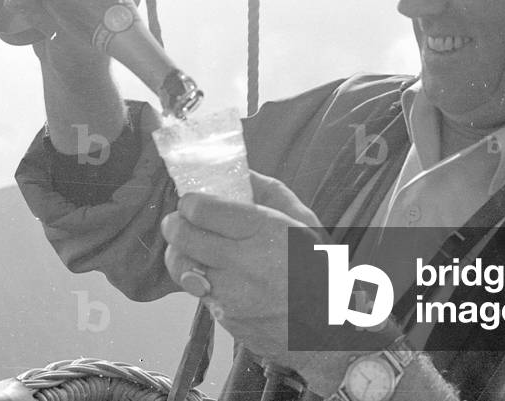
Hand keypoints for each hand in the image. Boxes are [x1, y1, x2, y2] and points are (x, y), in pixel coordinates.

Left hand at [161, 172, 327, 364]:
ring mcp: (232, 295)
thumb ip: (270, 192)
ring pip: (181, 267)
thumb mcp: (305, 222)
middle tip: (180, 221)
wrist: (329, 331)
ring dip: (181, 254)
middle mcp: (244, 263)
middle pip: (182, 235)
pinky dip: (201, 282)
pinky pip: (198, 294)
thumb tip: (241, 173)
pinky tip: (218, 277)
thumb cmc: (321, 271)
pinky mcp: (225, 319)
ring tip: (192, 248)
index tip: (193, 201)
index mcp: (264, 231)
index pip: (201, 209)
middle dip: (175, 224)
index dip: (191, 201)